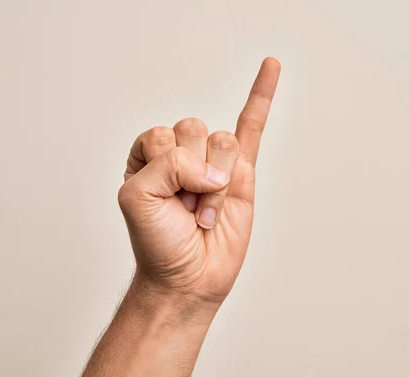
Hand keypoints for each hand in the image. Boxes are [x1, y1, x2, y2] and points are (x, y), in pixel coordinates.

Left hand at [117, 58, 280, 307]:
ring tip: (207, 213)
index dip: (165, 170)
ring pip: (224, 142)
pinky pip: (254, 125)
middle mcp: (183, 153)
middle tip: (186, 209)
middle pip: (194, 130)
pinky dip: (262, 94)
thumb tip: (218, 168)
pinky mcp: (243, 173)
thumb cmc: (158, 242)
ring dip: (216, 186)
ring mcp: (214, 162)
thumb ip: (168, 164)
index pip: (162, 135)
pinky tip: (270, 67)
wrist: (187, 278)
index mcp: (150, 154)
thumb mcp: (138, 199)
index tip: (162, 203)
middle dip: (191, 176)